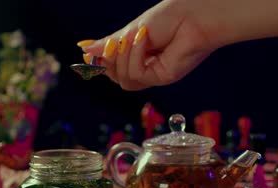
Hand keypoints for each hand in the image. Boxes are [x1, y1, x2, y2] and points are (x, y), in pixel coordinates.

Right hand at [78, 0, 216, 90]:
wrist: (194, 15)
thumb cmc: (170, 17)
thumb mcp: (131, 30)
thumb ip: (109, 43)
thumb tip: (83, 50)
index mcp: (140, 55)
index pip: (113, 68)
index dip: (100, 63)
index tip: (89, 53)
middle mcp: (147, 67)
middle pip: (116, 78)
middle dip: (109, 60)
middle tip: (114, 42)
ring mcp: (155, 74)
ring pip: (125, 81)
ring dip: (123, 57)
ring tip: (133, 36)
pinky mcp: (163, 77)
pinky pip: (137, 75)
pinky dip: (136, 56)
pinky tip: (144, 39)